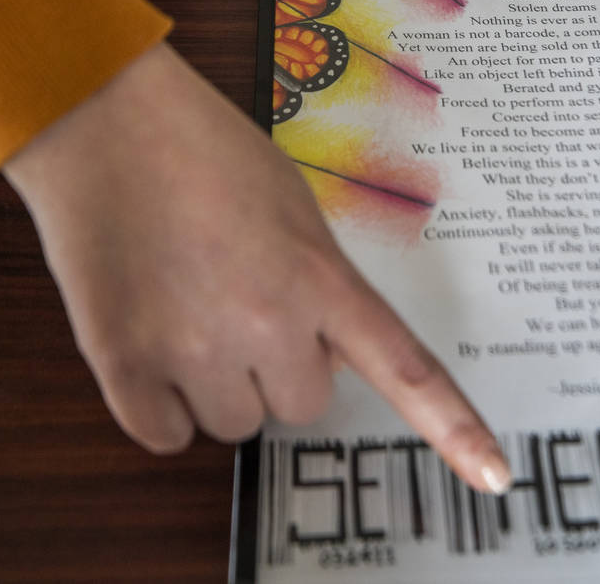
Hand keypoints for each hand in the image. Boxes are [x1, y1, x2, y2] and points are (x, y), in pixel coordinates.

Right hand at [3, 42, 509, 493]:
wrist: (106, 125)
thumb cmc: (207, 151)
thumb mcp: (296, 208)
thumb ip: (322, 283)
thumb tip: (328, 348)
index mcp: (321, 277)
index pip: (405, 368)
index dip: (453, 428)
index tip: (493, 474)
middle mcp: (267, 323)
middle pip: (305, 403)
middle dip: (282, 366)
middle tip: (243, 301)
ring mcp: (193, 348)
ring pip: (235, 424)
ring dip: (220, 385)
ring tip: (190, 307)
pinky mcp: (123, 364)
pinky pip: (165, 436)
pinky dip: (163, 404)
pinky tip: (153, 338)